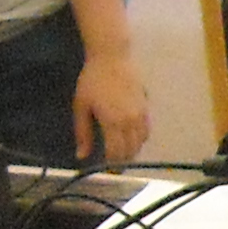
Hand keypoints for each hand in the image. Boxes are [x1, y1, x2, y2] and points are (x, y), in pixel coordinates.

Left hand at [71, 48, 149, 164]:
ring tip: (123, 154)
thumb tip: (81, 155)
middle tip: (113, 165)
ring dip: (132, 151)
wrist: (112, 58)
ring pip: (141, 142)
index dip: (111, 164)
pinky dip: (139, 139)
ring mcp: (141, 115)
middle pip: (130, 150)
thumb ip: (83, 133)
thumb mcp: (81, 106)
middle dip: (122, 160)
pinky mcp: (146, 108)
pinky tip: (131, 138)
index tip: (105, 170)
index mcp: (112, 122)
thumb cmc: (92, 80)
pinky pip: (146, 130)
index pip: (116, 152)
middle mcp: (130, 122)